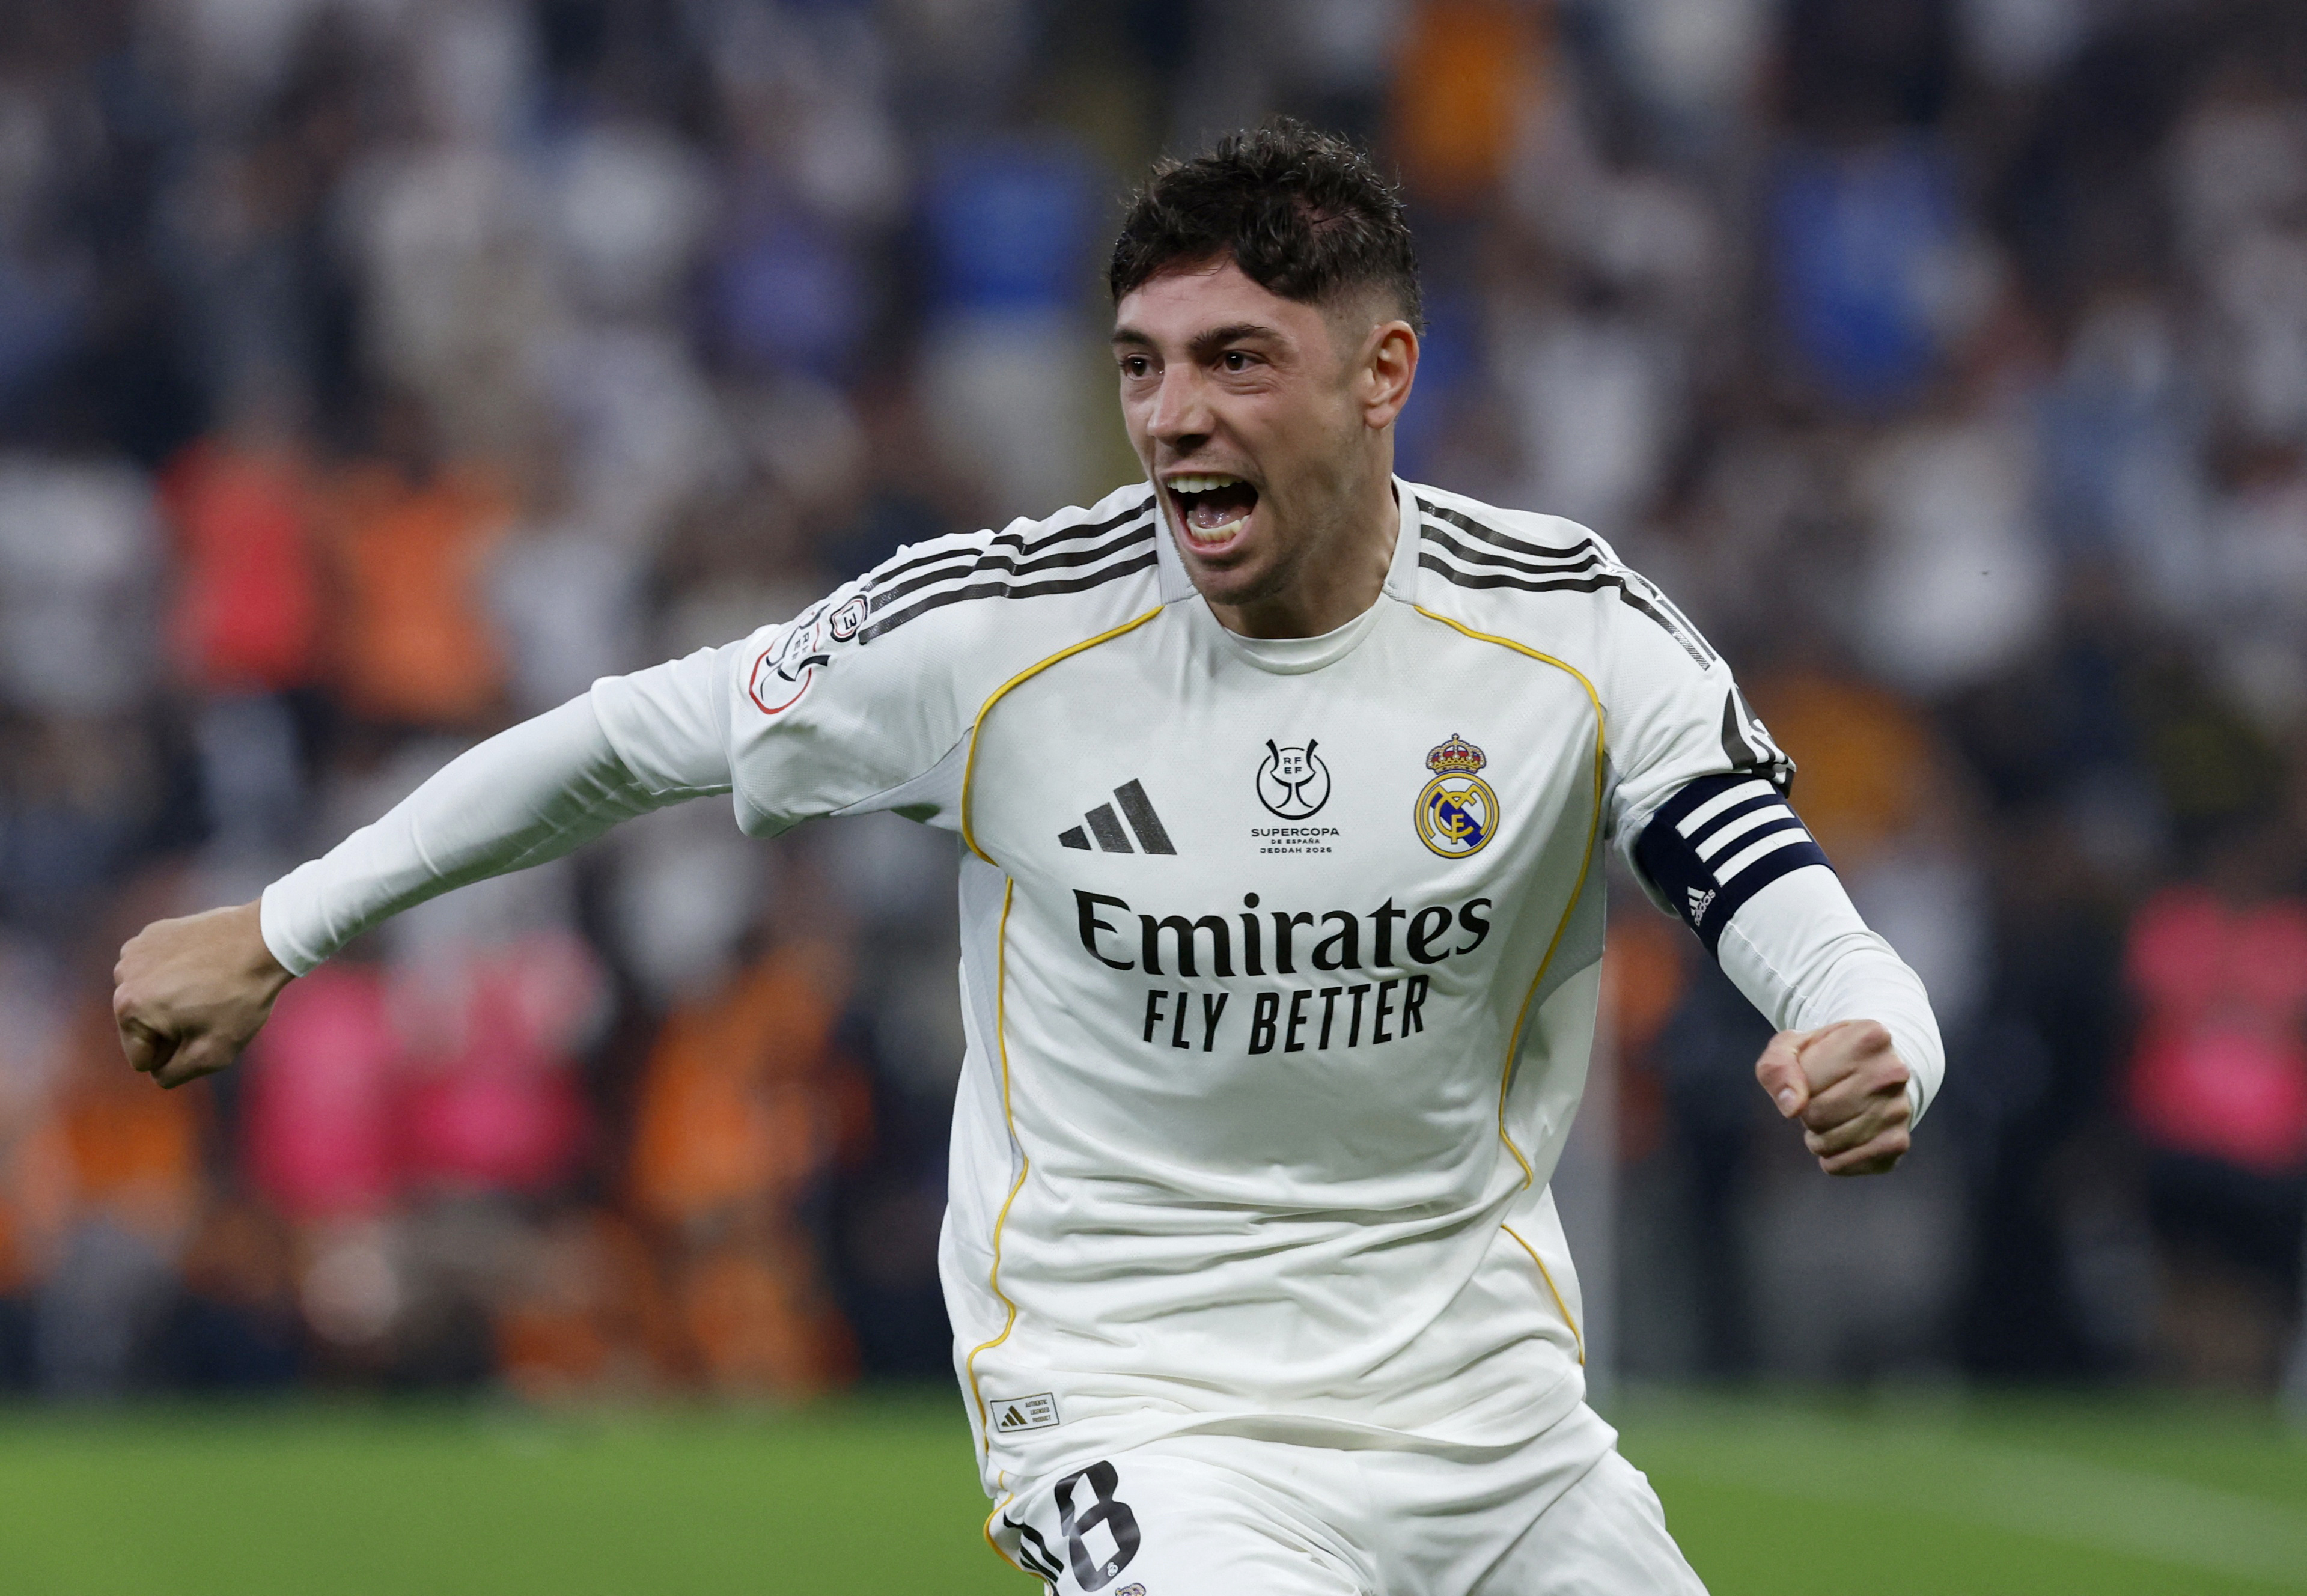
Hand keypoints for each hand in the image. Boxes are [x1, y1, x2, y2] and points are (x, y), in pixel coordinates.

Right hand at [113, 901, 294, 1088]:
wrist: (266, 940)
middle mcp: (122, 978)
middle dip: (173, 1028)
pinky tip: (206, 967)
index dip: (177, 1055)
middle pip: (143, 1028)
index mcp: (128, 1009)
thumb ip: (174, 1074)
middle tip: (210, 1009)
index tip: (205, 1031)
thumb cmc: (240, 997)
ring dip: (174, 1001)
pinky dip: (177, 974)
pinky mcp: (154, 932)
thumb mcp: (212, 1053)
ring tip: (209, 988)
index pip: (142, 1059)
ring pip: (150, 999)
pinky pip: (159, 971)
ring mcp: (136, 951)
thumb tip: (157, 1072)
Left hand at [1753, 1019, 1911, 1175]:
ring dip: (1817, 1137)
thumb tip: (1792, 1108)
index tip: (1814, 1073)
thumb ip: (1777, 1067)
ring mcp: (1900, 1110)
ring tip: (1829, 1117)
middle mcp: (1893, 1073)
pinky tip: (1840, 1138)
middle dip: (1807, 1112)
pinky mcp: (1897, 1143)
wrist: (1871, 1071)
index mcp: (1869, 1037)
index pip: (1807, 1078)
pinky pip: (1846, 1164)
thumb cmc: (1826, 1056)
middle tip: (1819, 1099)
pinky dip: (1832, 1158)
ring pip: (1830, 1143)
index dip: (1798, 1082)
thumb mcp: (1792, 1046)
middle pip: (1818, 1114)